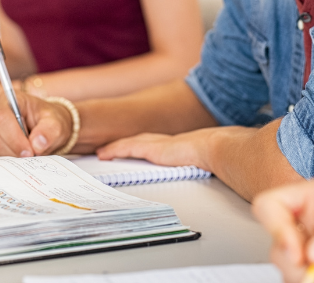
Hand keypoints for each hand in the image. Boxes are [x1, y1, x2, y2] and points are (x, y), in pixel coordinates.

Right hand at [0, 91, 72, 157]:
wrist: (47, 128)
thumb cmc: (49, 121)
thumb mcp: (56, 123)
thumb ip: (49, 131)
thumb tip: (37, 143)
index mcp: (9, 98)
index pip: (2, 117)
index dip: (14, 137)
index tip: (30, 151)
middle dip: (14, 149)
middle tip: (32, 155)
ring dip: (11, 154)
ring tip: (28, 152)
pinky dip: (6, 158)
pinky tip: (19, 154)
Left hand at [96, 128, 218, 169]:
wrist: (212, 147)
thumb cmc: (211, 155)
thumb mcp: (200, 161)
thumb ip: (195, 164)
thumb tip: (202, 171)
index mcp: (173, 145)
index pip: (151, 144)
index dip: (139, 146)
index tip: (130, 149)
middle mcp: (162, 142)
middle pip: (137, 141)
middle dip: (123, 145)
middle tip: (109, 150)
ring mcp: (156, 143)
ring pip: (129, 144)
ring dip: (114, 147)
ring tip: (102, 153)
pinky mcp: (151, 148)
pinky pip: (127, 148)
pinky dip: (114, 150)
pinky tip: (104, 154)